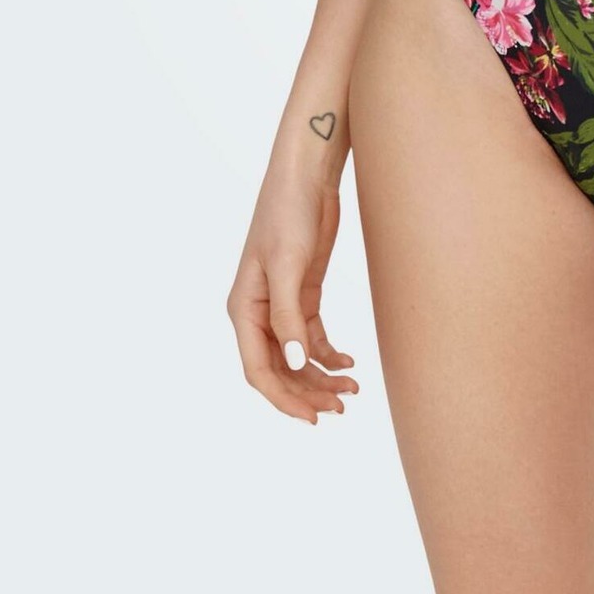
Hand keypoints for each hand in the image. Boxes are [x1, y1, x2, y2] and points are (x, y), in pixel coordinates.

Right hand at [227, 158, 360, 423]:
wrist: (308, 176)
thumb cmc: (288, 213)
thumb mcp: (288, 264)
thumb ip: (288, 316)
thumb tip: (293, 362)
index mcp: (242, 310)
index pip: (258, 370)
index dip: (284, 398)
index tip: (312, 417)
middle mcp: (258, 313)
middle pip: (279, 370)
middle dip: (307, 392)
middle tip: (341, 408)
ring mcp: (281, 305)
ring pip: (297, 357)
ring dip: (320, 377)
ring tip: (351, 391)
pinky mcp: (303, 294)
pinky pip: (312, 337)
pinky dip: (329, 354)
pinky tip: (349, 364)